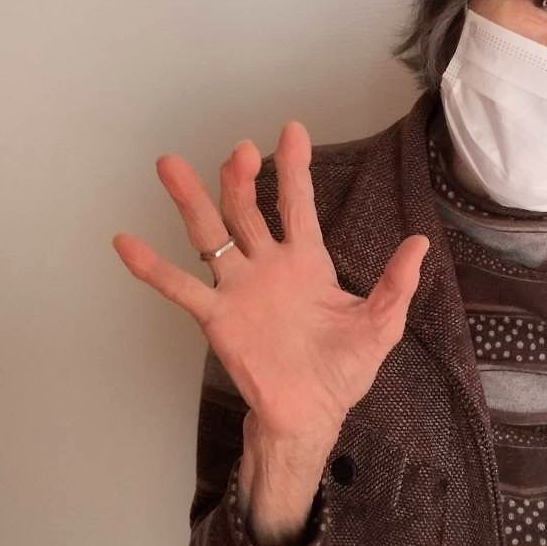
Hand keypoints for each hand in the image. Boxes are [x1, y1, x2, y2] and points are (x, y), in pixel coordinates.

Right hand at [111, 120, 429, 457]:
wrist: (312, 415)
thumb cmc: (343, 371)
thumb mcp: (380, 325)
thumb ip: (396, 285)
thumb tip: (420, 243)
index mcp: (307, 263)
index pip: (296, 205)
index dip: (294, 169)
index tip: (291, 130)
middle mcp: (268, 267)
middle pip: (247, 210)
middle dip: (241, 178)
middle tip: (239, 150)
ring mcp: (239, 290)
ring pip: (210, 235)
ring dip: (191, 200)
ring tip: (171, 166)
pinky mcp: (218, 319)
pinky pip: (181, 288)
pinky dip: (152, 267)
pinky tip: (127, 242)